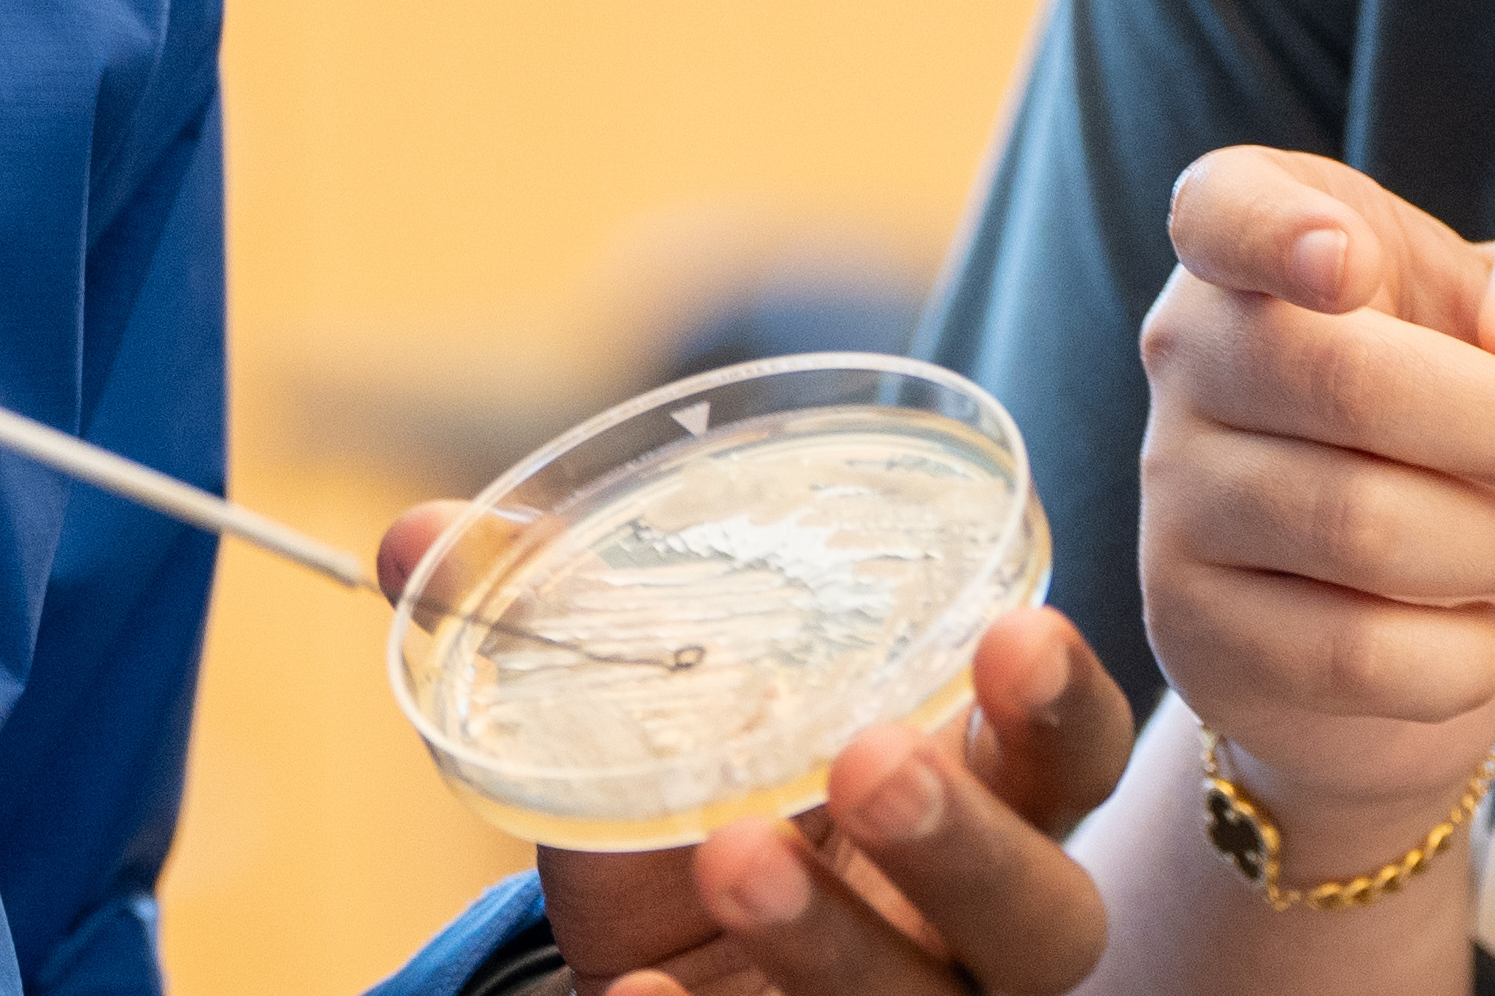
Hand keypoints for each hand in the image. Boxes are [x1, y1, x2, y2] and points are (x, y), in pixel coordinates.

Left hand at [390, 507, 1139, 995]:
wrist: (641, 966)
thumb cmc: (689, 807)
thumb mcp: (641, 710)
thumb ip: (561, 616)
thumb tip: (421, 541)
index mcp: (976, 791)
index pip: (1072, 756)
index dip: (1064, 703)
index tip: (1011, 634)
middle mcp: (971, 923)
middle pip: (1047, 911)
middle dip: (971, 840)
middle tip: (869, 762)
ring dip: (839, 940)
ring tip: (736, 854)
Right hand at [1137, 149, 1494, 836]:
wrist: (1443, 610)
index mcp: (1268, 235)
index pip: (1223, 210)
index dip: (1276, 234)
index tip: (1349, 262)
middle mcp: (1192, 352)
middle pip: (1349, 384)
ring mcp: (1176, 497)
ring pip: (1364, 530)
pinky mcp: (1194, 630)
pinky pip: (1356, 655)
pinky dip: (1468, 653)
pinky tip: (1472, 626)